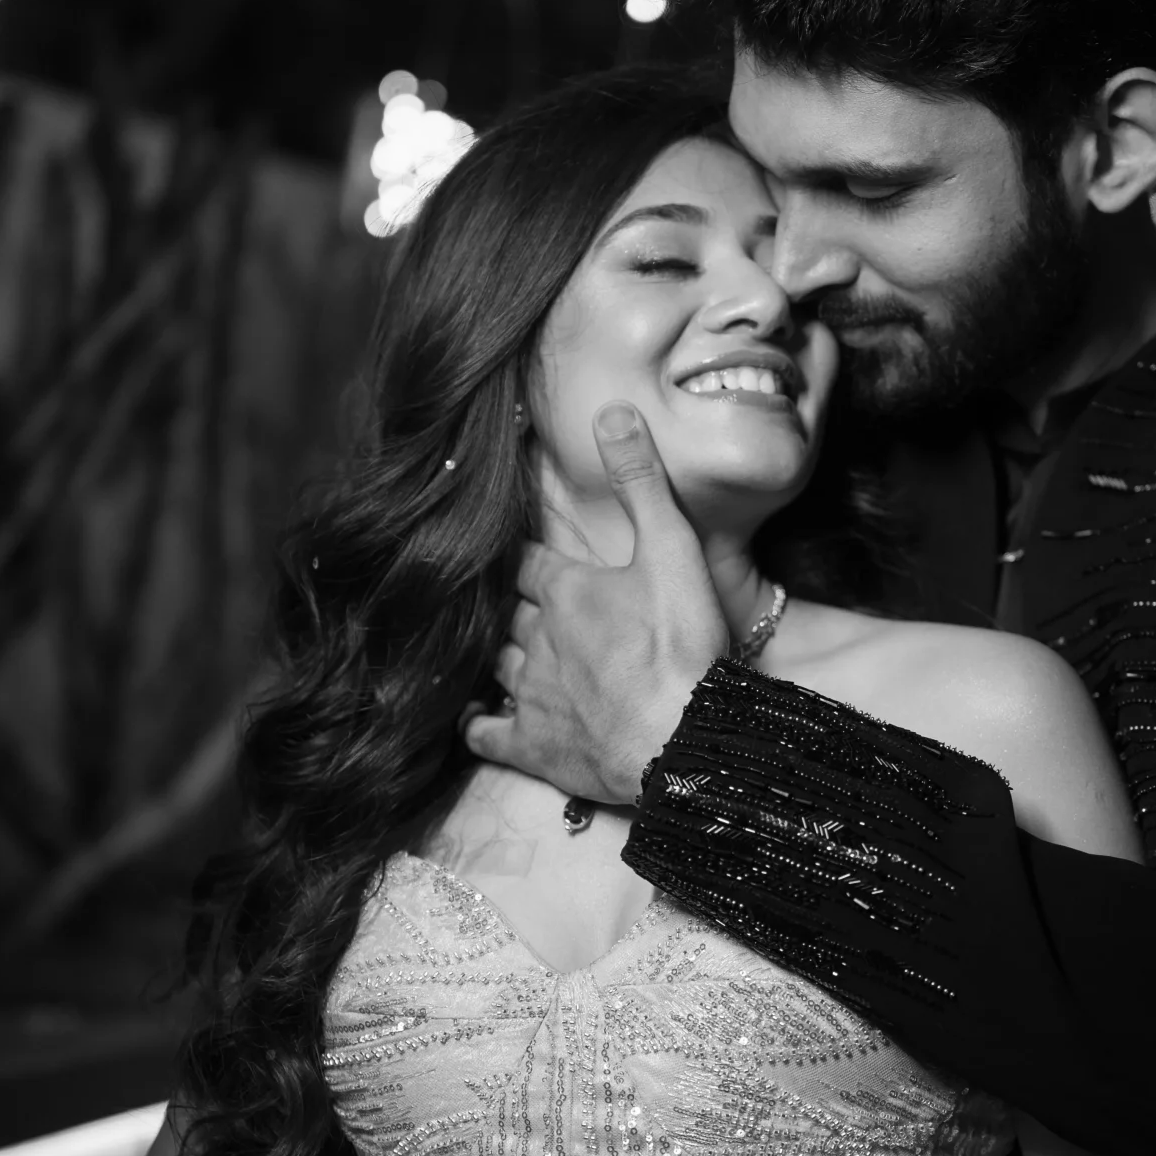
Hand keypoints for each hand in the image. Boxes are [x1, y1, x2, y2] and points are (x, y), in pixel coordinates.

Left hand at [464, 401, 726, 802]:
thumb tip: (611, 409)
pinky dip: (479, 725)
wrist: (680, 739)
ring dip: (497, 653)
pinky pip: (489, 734)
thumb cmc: (681, 644)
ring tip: (497, 647)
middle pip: (511, 613)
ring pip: (497, 663)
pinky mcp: (534, 746)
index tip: (517, 551)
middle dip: (513, 606)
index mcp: (565, 589)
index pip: (528, 562)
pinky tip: (473, 720)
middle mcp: (536, 638)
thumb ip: (640, 480)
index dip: (523, 555)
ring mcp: (531, 695)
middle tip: (512, 600)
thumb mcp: (670, 548)